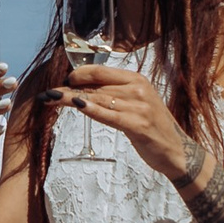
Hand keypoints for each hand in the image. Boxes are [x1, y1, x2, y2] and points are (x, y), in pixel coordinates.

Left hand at [55, 65, 191, 177]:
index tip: (62, 83)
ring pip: (97, 99)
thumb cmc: (152, 128)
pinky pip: (109, 115)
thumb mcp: (135, 104)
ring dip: (71, 99)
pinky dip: (92, 109)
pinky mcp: (138, 125)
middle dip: (67, 89)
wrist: (177, 151)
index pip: (99, 71)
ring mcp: (139, 106)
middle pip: (94, 86)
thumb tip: (83, 91)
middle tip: (46, 94)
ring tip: (52, 99)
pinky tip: (77, 106)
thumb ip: (114, 95)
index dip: (77, 75)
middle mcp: (138, 88)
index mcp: (136, 79)